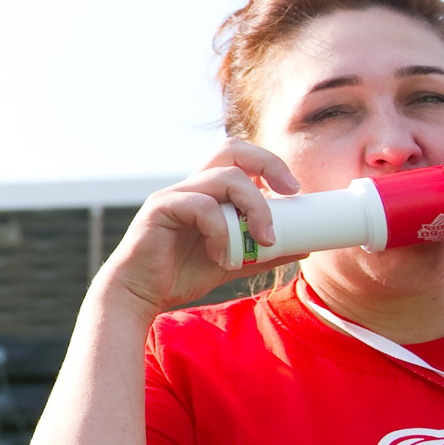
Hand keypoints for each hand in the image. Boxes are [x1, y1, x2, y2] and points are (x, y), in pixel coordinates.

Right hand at [96, 139, 300, 315]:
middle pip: (231, 148)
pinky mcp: (160, 208)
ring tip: (262, 241)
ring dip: (253, 208)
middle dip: (268, 163)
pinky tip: (222, 256)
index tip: (295, 191)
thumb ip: (262, 252)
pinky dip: (222, 232)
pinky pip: (202, 207)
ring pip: (224, 177)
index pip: (241, 158)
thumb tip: (303, 247)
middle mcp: (191, 187)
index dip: (271, 165)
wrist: (139, 296)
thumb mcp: (232, 262)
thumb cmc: (179, 275)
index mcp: (208, 193)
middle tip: (290, 192)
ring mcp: (175, 194)